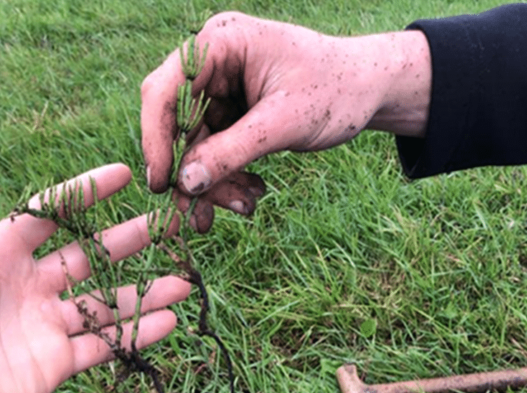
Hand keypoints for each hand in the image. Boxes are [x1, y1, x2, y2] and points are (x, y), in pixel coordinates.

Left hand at [0, 126, 189, 392]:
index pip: (50, 213)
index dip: (86, 192)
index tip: (123, 174)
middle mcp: (24, 287)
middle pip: (89, 255)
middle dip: (130, 240)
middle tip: (168, 224)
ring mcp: (42, 326)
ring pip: (105, 301)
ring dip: (145, 291)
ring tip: (183, 280)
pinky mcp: (53, 364)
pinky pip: (104, 344)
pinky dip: (138, 333)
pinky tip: (169, 320)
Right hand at [141, 12, 431, 231]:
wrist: (369, 90)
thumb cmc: (336, 90)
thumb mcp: (284, 123)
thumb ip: (232, 151)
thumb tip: (184, 184)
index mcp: (221, 42)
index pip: (166, 89)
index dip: (156, 138)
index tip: (161, 184)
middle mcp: (213, 62)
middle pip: (177, 124)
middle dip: (192, 172)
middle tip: (202, 216)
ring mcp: (220, 88)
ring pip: (195, 145)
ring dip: (213, 182)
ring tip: (243, 208)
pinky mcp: (230, 111)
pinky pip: (215, 151)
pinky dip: (228, 176)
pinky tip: (249, 197)